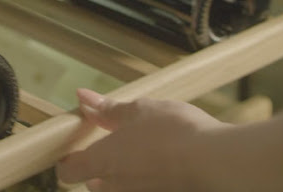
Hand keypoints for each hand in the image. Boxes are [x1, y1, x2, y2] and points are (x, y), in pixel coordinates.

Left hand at [56, 89, 226, 191]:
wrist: (215, 162)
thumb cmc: (174, 132)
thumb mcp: (138, 110)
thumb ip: (108, 108)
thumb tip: (82, 98)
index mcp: (103, 162)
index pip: (67, 171)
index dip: (67, 158)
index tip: (74, 144)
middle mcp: (116, 188)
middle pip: (95, 182)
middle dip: (101, 164)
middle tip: (117, 140)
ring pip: (119, 187)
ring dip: (124, 171)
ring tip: (145, 148)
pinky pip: (142, 188)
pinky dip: (145, 177)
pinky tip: (163, 160)